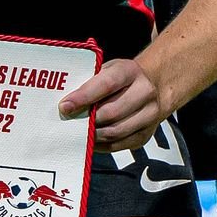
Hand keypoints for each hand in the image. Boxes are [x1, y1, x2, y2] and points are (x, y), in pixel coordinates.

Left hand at [56, 54, 171, 151]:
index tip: (65, 106)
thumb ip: (89, 84)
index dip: (84, 96)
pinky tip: (91, 140)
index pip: (106, 84)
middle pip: (112, 112)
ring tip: (79, 131)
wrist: (151, 88)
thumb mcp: (106, 71)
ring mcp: (150, 114)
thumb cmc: (120, 80)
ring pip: (116, 131)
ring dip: (94, 134)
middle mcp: (145, 92)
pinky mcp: (146, 134)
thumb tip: (67, 104)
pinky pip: (119, 145)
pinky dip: (101, 145)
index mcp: (130, 71)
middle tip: (70, 122)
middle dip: (87, 119)